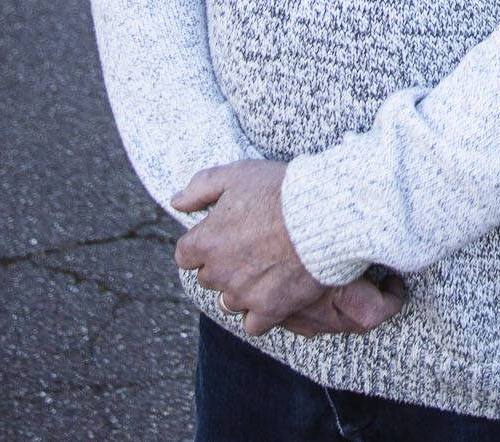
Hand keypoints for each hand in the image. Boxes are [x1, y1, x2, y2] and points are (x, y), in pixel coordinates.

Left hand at [173, 160, 402, 337]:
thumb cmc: (280, 191)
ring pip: (229, 301)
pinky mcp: (269, 309)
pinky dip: (260, 313)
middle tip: (249, 249)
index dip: (202, 244)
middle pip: (208, 278)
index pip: (185, 255)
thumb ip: (200, 187)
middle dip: (223, 266)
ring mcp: (243, 294)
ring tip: (265, 270)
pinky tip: (273, 295)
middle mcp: (219, 272)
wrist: (323, 215)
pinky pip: (253, 324)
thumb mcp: (237, 174)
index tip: (221, 236)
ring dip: (241, 289)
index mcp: (206, 241)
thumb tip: (176, 201)